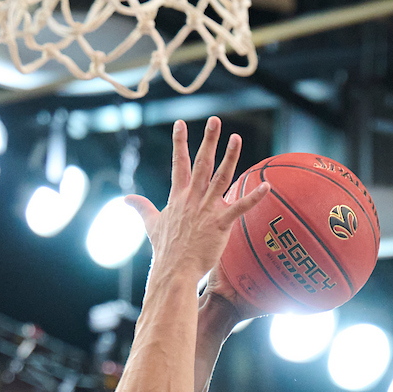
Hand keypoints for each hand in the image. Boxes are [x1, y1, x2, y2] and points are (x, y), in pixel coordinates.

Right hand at [122, 118, 268, 290]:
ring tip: (236, 138)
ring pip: (220, 178)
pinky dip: (254, 198)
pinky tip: (266, 186)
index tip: (181, 123)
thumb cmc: (165, 250)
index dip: (180, 143)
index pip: (179, 164)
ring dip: (230, 158)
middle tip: (215, 120)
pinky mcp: (220, 224)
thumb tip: (125, 199)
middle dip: (208, 140)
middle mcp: (193, 199)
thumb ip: (141, 208)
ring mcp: (207, 210)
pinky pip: (240, 208)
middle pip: (202, 164)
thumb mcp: (151, 224)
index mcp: (178, 197)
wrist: (174, 271)